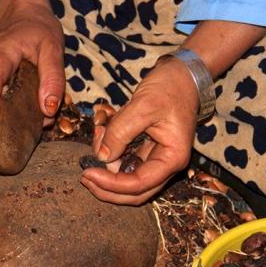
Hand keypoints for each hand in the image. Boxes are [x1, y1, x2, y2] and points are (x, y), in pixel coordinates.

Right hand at [0, 0, 64, 125]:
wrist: (23, 15)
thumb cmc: (39, 30)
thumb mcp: (53, 48)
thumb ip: (53, 78)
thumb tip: (49, 109)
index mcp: (0, 52)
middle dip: (9, 116)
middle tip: (32, 126)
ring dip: (14, 112)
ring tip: (37, 112)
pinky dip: (13, 106)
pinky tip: (27, 103)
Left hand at [80, 58, 198, 204]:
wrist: (182, 74)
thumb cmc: (169, 88)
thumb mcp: (143, 106)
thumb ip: (120, 132)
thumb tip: (102, 156)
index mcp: (172, 158)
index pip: (138, 185)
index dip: (111, 184)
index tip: (87, 173)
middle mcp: (165, 164)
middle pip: (133, 192)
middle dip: (106, 188)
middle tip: (84, 175)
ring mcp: (155, 158)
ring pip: (126, 179)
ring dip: (106, 167)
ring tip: (97, 136)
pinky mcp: (145, 150)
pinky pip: (124, 162)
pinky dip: (110, 153)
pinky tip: (101, 133)